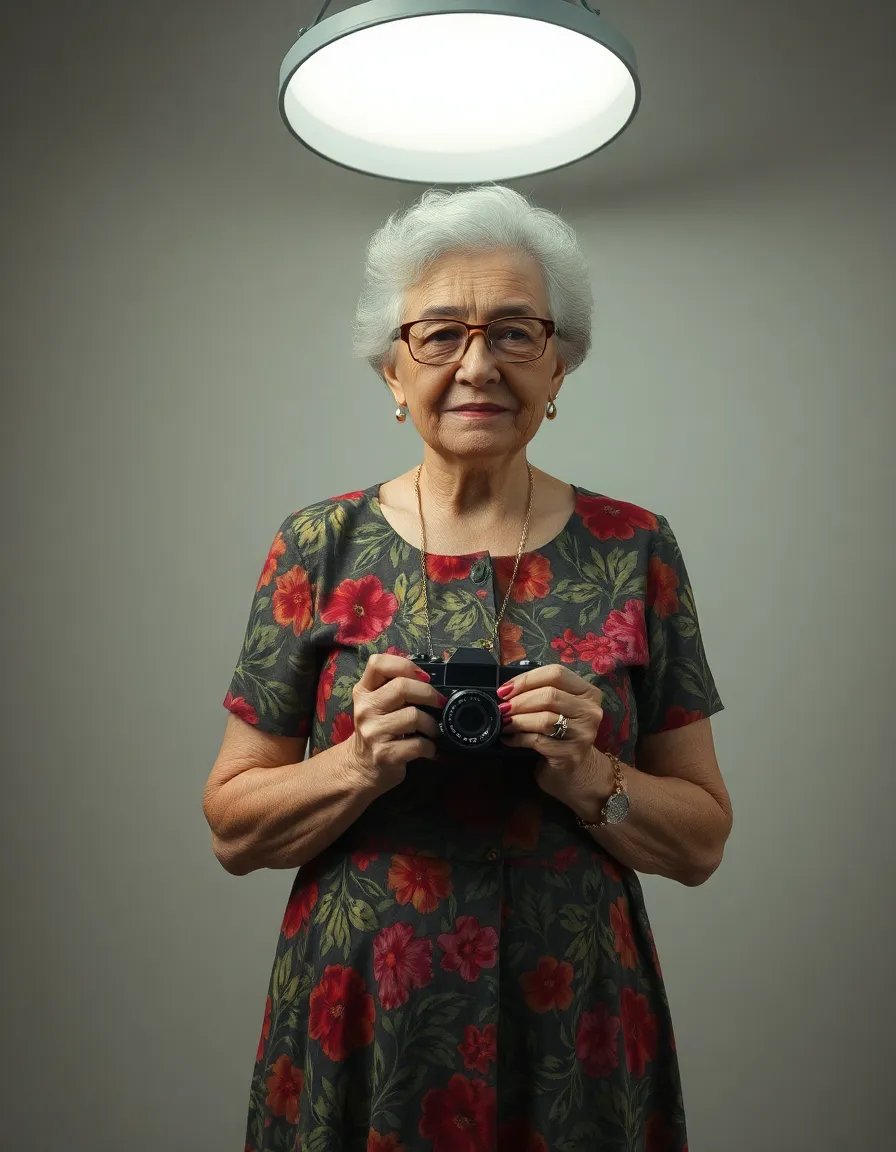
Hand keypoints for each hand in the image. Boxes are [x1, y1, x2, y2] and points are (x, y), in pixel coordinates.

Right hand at [342, 654, 444, 791]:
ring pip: (413, 716)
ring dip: (431, 724)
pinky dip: (430, 747)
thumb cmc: (376, 731)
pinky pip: (418, 744)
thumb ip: (393, 688)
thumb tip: (430, 679)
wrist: (360, 767)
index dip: (404, 664)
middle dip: (428, 693)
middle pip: (402, 687)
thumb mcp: (377, 705)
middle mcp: (365, 709)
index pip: (377, 663)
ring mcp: (373, 732)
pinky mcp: (384, 754)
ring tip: (432, 730)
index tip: (423, 676)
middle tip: (439, 702)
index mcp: (363, 691)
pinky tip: (428, 749)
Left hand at [498, 663, 605, 802]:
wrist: (578, 772)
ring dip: (517, 720)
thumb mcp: (559, 708)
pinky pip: (538, 741)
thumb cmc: (563, 735)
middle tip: (503, 708)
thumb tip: (507, 689)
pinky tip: (509, 739)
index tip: (505, 689)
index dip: (527, 679)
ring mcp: (583, 734)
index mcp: (588, 693)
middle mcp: (590, 711)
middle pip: (549, 695)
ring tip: (504, 723)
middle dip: (519, 701)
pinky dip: (519, 738)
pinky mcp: (571, 754)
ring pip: (544, 719)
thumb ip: (542, 693)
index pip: (556, 673)